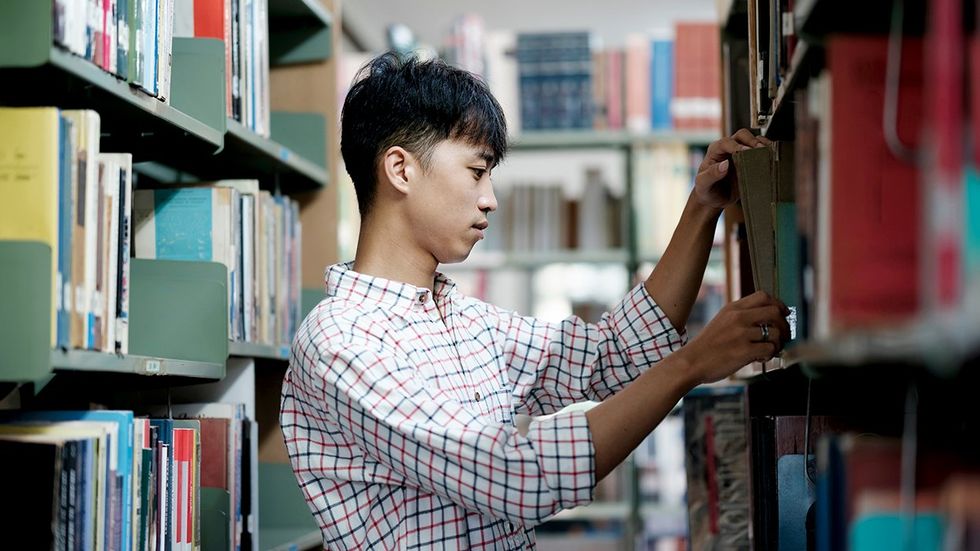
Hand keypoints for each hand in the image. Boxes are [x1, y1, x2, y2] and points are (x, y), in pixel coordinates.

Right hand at [675, 291, 790, 384]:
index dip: (778, 304)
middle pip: (774, 311)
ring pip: (776, 333)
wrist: (691, 362)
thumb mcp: (721, 321)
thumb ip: (741, 317)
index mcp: (733, 308)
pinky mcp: (744, 351)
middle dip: (785, 325)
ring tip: (769, 351)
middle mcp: (738, 318)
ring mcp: (741, 334)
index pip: (763, 296)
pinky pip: (770, 349)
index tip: (783, 314)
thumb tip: (768, 319)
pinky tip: (760, 358)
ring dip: (778, 344)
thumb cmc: (707, 346)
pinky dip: (769, 355)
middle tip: (784, 335)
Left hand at [694, 129, 770, 209]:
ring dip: (762, 145)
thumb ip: (711, 174)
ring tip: (768, 153)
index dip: (736, 145)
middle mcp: (729, 148)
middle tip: (759, 150)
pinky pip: (761, 152)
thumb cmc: (706, 190)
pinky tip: (771, 158)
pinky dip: (768, 152)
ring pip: (754, 140)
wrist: (714, 199)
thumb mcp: (703, 184)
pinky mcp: (751, 161)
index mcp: (715, 151)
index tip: (744, 151)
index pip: (726, 142)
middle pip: (742, 135)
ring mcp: (741, 154)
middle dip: (752, 140)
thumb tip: (724, 164)